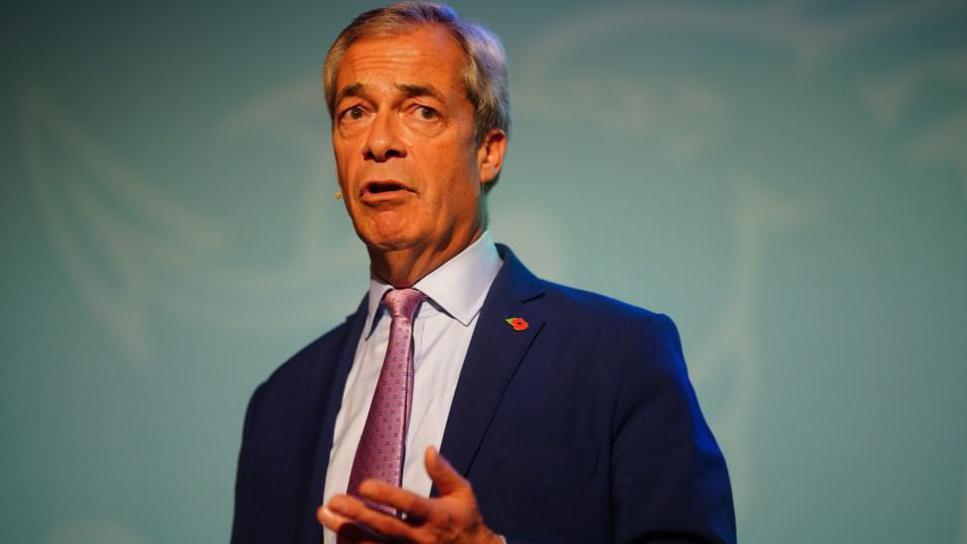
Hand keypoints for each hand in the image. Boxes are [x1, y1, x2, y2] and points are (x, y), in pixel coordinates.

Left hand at [318, 446, 502, 543]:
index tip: (364, 484)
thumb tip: (428, 449)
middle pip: (385, 527)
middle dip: (357, 514)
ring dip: (347, 531)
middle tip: (333, 500)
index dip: (387, 495)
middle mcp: (421, 538)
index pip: (410, 505)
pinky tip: (337, 533)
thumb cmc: (464, 519)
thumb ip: (444, 473)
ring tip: (324, 515)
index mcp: (436, 516)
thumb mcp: (462, 493)